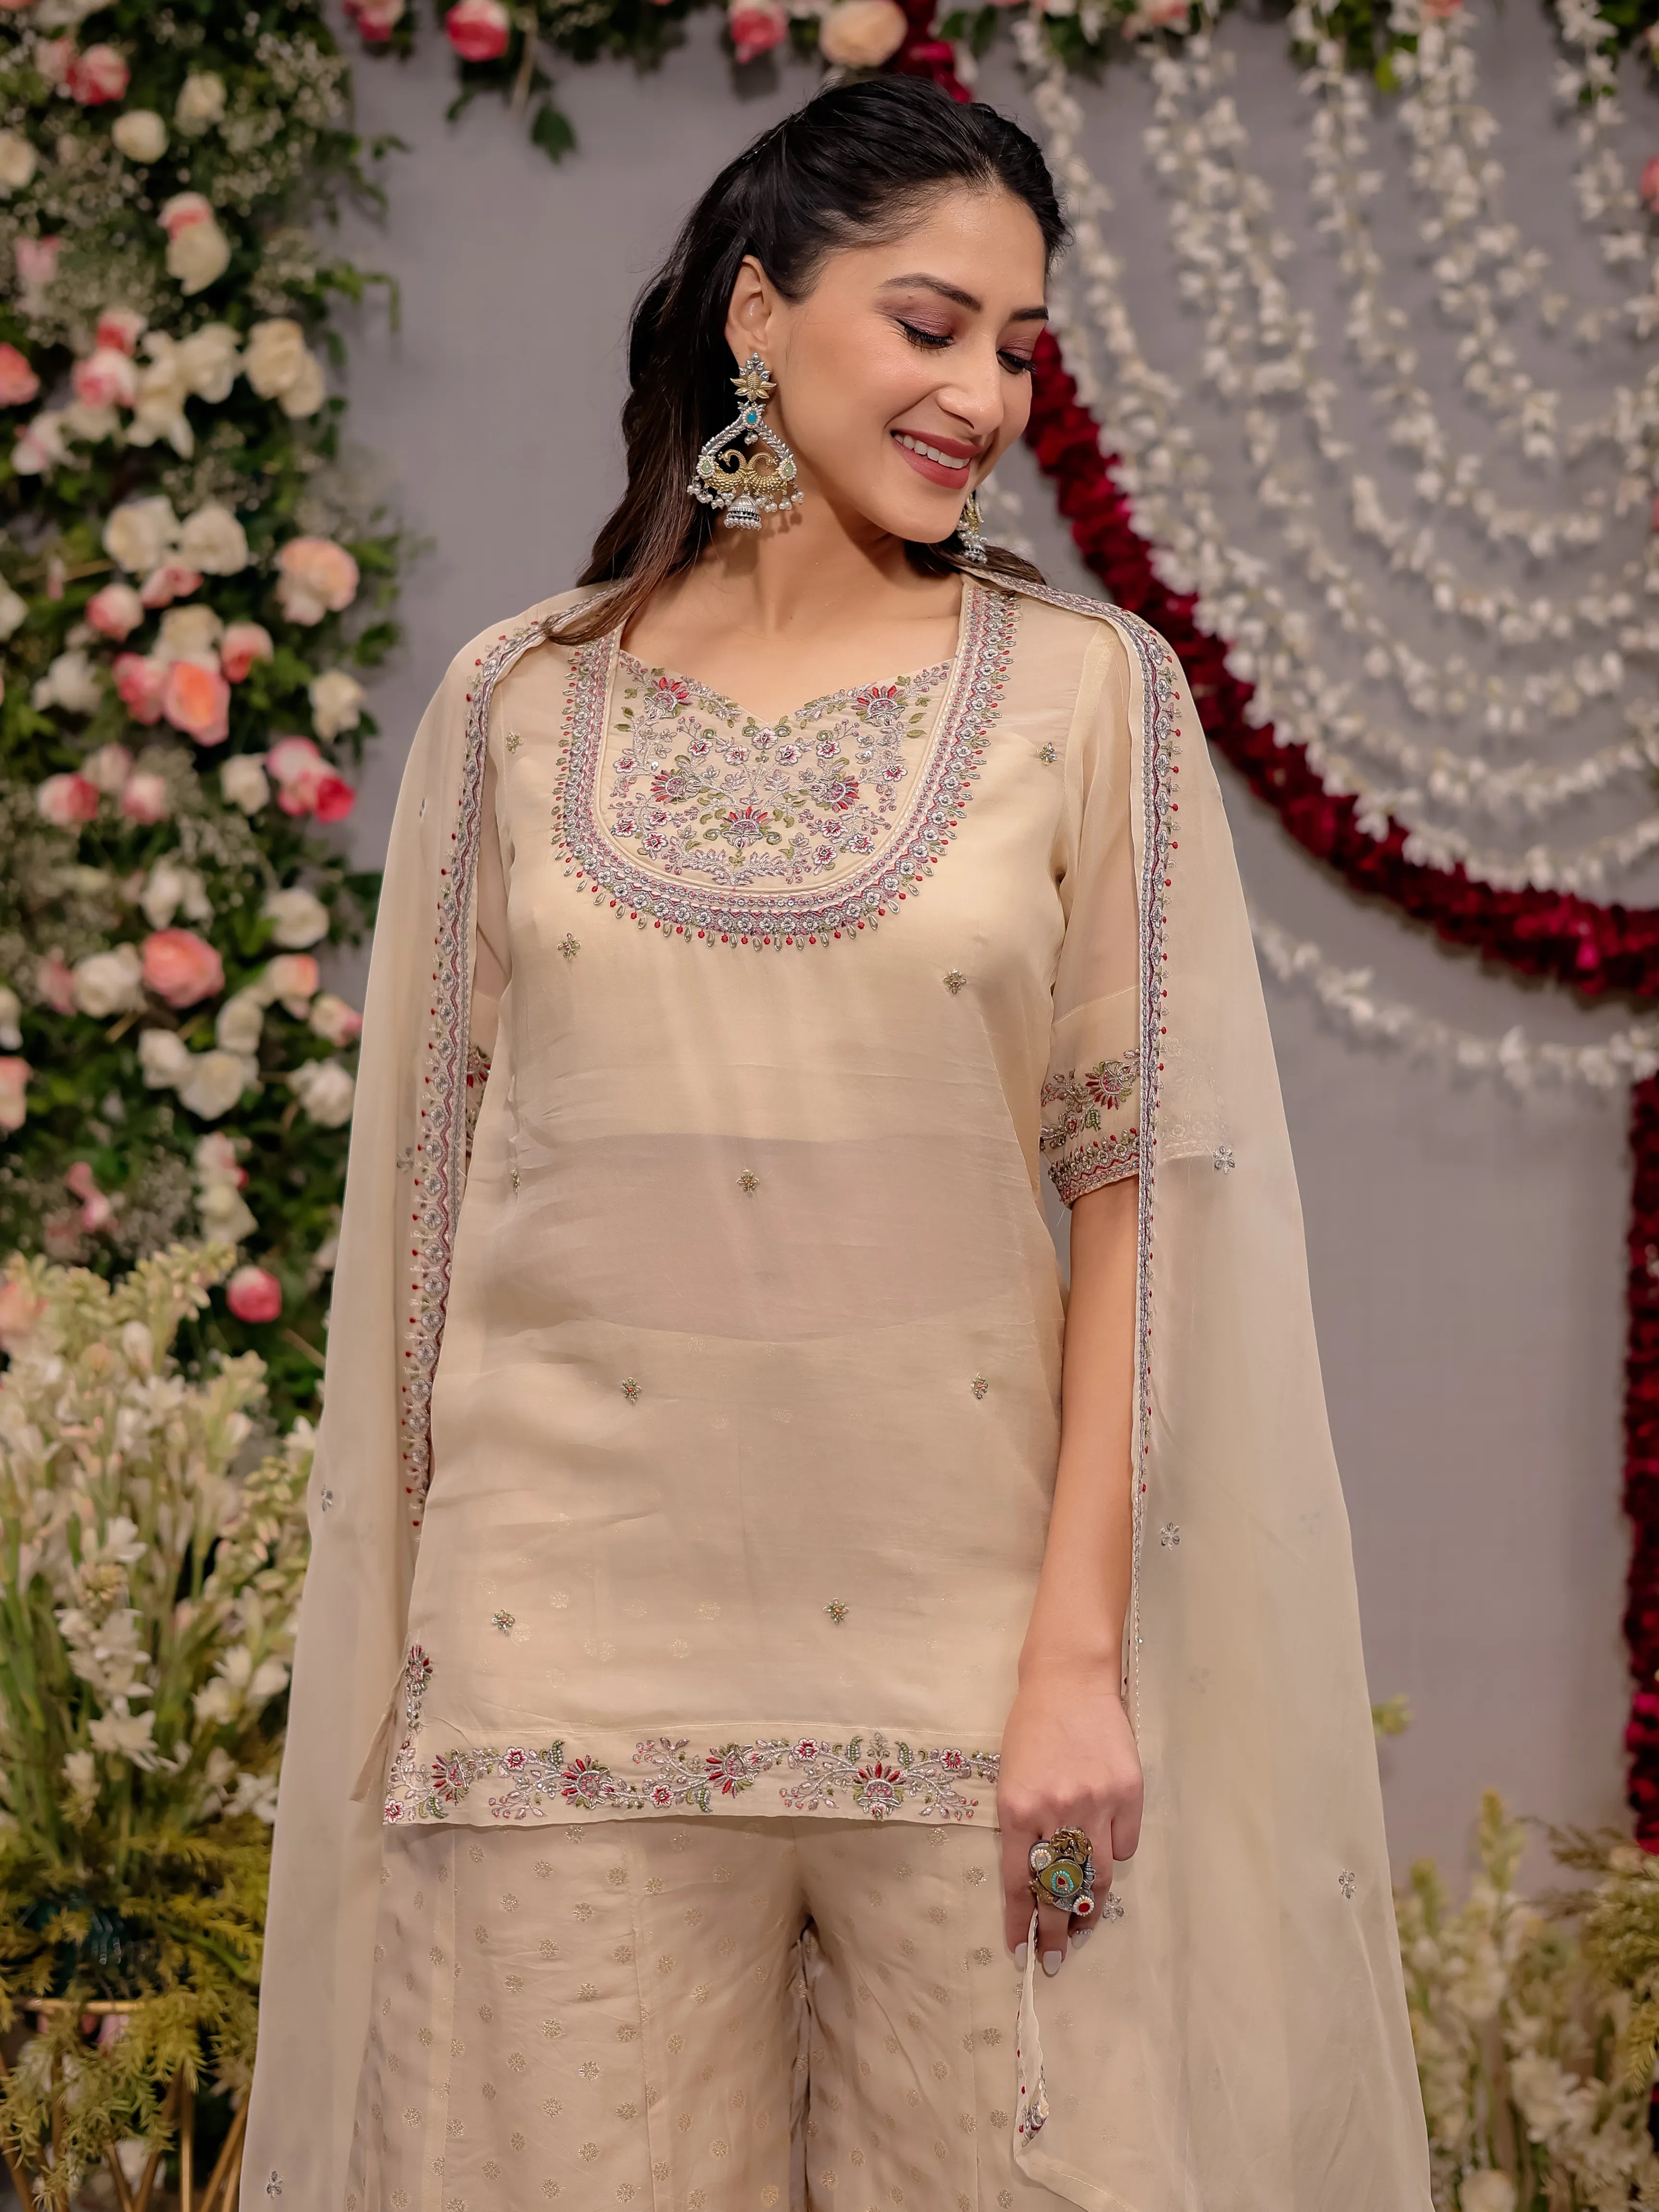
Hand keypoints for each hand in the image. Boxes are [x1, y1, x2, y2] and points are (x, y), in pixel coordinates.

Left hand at [997, 1652, 1142, 1975]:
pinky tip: (1106, 1850)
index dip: (1020, 1922)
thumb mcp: (1012, 1779)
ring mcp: (1096, 1803)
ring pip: (1098, 1877)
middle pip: (1059, 1890)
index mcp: (1017, 1808)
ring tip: (1083, 1925)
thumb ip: (1023, 1829)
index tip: (1020, 1953)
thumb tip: (1040, 1884)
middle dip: (1056, 1931)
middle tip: (1055, 1958)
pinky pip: (1125, 1846)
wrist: (1069, 1681)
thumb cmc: (1032, 1730)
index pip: (1019, 1882)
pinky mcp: (1128, 1792)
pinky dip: (1115, 1855)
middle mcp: (1056, 1810)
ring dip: (1090, 1908)